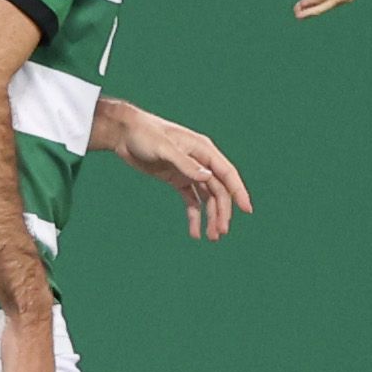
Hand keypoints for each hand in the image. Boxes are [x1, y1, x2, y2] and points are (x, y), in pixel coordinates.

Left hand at [97, 99, 251, 240]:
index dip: (238, 191)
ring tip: (211, 237)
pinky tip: (194, 233)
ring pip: (207, 198)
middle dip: (222, 212)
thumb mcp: (164, 148)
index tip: (247, 210)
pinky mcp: (177, 179)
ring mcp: (189, 171)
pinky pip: (191, 200)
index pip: (226, 173)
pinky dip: (194, 216)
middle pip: (218, 190)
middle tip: (220, 233)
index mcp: (203, 150)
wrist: (124, 133)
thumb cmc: (145, 134)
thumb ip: (185, 163)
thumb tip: (208, 177)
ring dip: (211, 217)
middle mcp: (200, 161)